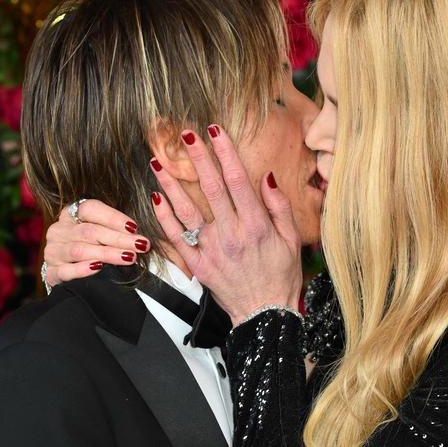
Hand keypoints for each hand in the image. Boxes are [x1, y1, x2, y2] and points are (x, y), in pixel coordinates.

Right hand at [43, 200, 150, 286]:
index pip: (90, 208)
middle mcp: (59, 230)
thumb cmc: (97, 246)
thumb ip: (120, 226)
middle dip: (119, 238)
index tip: (134, 227)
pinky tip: (98, 267)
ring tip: (129, 257)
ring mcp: (52, 251)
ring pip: (80, 250)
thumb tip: (146, 218)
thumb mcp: (106, 230)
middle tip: (141, 245)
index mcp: (71, 213)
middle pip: (89, 231)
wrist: (74, 275)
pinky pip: (65, 271)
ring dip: (108, 253)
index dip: (113, 217)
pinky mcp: (51, 273)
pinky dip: (82, 269)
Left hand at [150, 125, 302, 325]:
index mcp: (256, 225)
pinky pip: (177, 238)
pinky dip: (164, 217)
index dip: (225, 153)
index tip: (215, 131)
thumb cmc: (281, 275)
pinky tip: (156, 197)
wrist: (264, 314)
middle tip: (185, 134)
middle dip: (198, 158)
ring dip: (172, 183)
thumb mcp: (292, 239)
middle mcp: (232, 234)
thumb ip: (278, 206)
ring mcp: (212, 250)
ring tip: (158, 160)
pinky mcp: (198, 265)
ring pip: (187, 210)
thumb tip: (266, 176)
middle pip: (211, 188)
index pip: (237, 180)